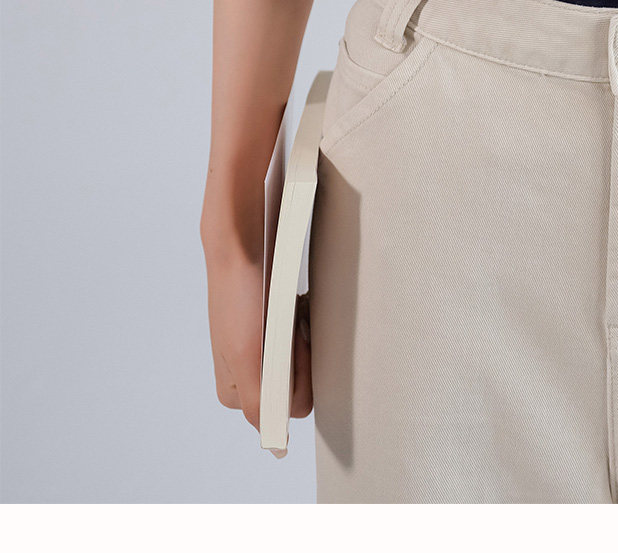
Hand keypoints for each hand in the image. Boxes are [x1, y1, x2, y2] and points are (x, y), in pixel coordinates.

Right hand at [203, 223, 313, 435]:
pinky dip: (303, 320)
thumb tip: (276, 448)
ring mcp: (262, 352)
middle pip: (301, 382)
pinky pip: (302, 335)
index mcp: (236, 395)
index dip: (299, 374)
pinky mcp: (273, 328)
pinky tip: (295, 303)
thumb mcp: (248, 357)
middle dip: (303, 354)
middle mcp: (248, 378)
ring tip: (291, 310)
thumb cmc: (239, 296)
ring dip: (304, 334)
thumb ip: (260, 405)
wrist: (241, 244)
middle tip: (290, 323)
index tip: (290, 342)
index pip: (292, 405)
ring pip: (305, 358)